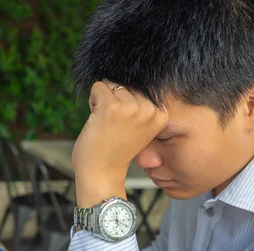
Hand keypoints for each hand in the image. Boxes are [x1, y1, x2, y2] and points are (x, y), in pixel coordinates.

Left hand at [72, 81, 168, 206]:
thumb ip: (141, 104)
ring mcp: (131, 108)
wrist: (102, 175)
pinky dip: (92, 101)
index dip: (126, 102)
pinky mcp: (112, 108)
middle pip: (125, 82)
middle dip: (113, 99)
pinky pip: (97, 87)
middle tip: (113, 126)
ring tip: (106, 124)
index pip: (140, 86)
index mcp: (161, 113)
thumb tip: (133, 71)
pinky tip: (98, 121)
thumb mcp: (139, 125)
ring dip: (102, 101)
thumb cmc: (115, 150)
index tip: (125, 125)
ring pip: (111, 83)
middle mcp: (150, 109)